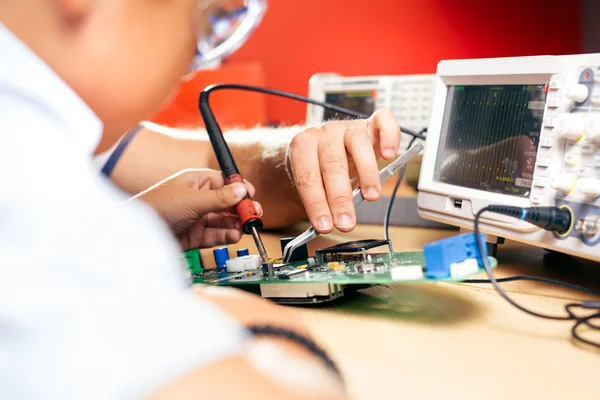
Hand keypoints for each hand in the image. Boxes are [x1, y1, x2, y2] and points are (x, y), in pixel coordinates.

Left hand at [132, 169, 262, 249]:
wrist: (138, 234)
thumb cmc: (157, 207)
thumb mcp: (193, 199)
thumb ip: (220, 197)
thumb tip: (242, 189)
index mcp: (197, 181)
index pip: (225, 182)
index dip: (239, 189)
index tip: (252, 196)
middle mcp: (198, 198)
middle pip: (227, 203)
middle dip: (241, 209)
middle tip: (254, 215)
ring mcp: (197, 217)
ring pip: (223, 220)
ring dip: (235, 224)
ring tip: (245, 227)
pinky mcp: (195, 236)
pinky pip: (215, 235)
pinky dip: (225, 235)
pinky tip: (234, 235)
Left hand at [286, 109, 400, 232]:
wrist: (322, 146)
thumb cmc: (317, 167)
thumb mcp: (311, 184)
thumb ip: (319, 199)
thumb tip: (328, 223)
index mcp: (302, 146)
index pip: (308, 177)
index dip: (316, 203)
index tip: (324, 225)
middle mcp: (324, 133)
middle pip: (332, 164)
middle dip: (340, 198)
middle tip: (346, 222)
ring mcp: (347, 127)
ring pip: (358, 143)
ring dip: (367, 173)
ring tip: (371, 197)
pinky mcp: (369, 124)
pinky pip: (382, 120)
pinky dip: (389, 136)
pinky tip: (389, 155)